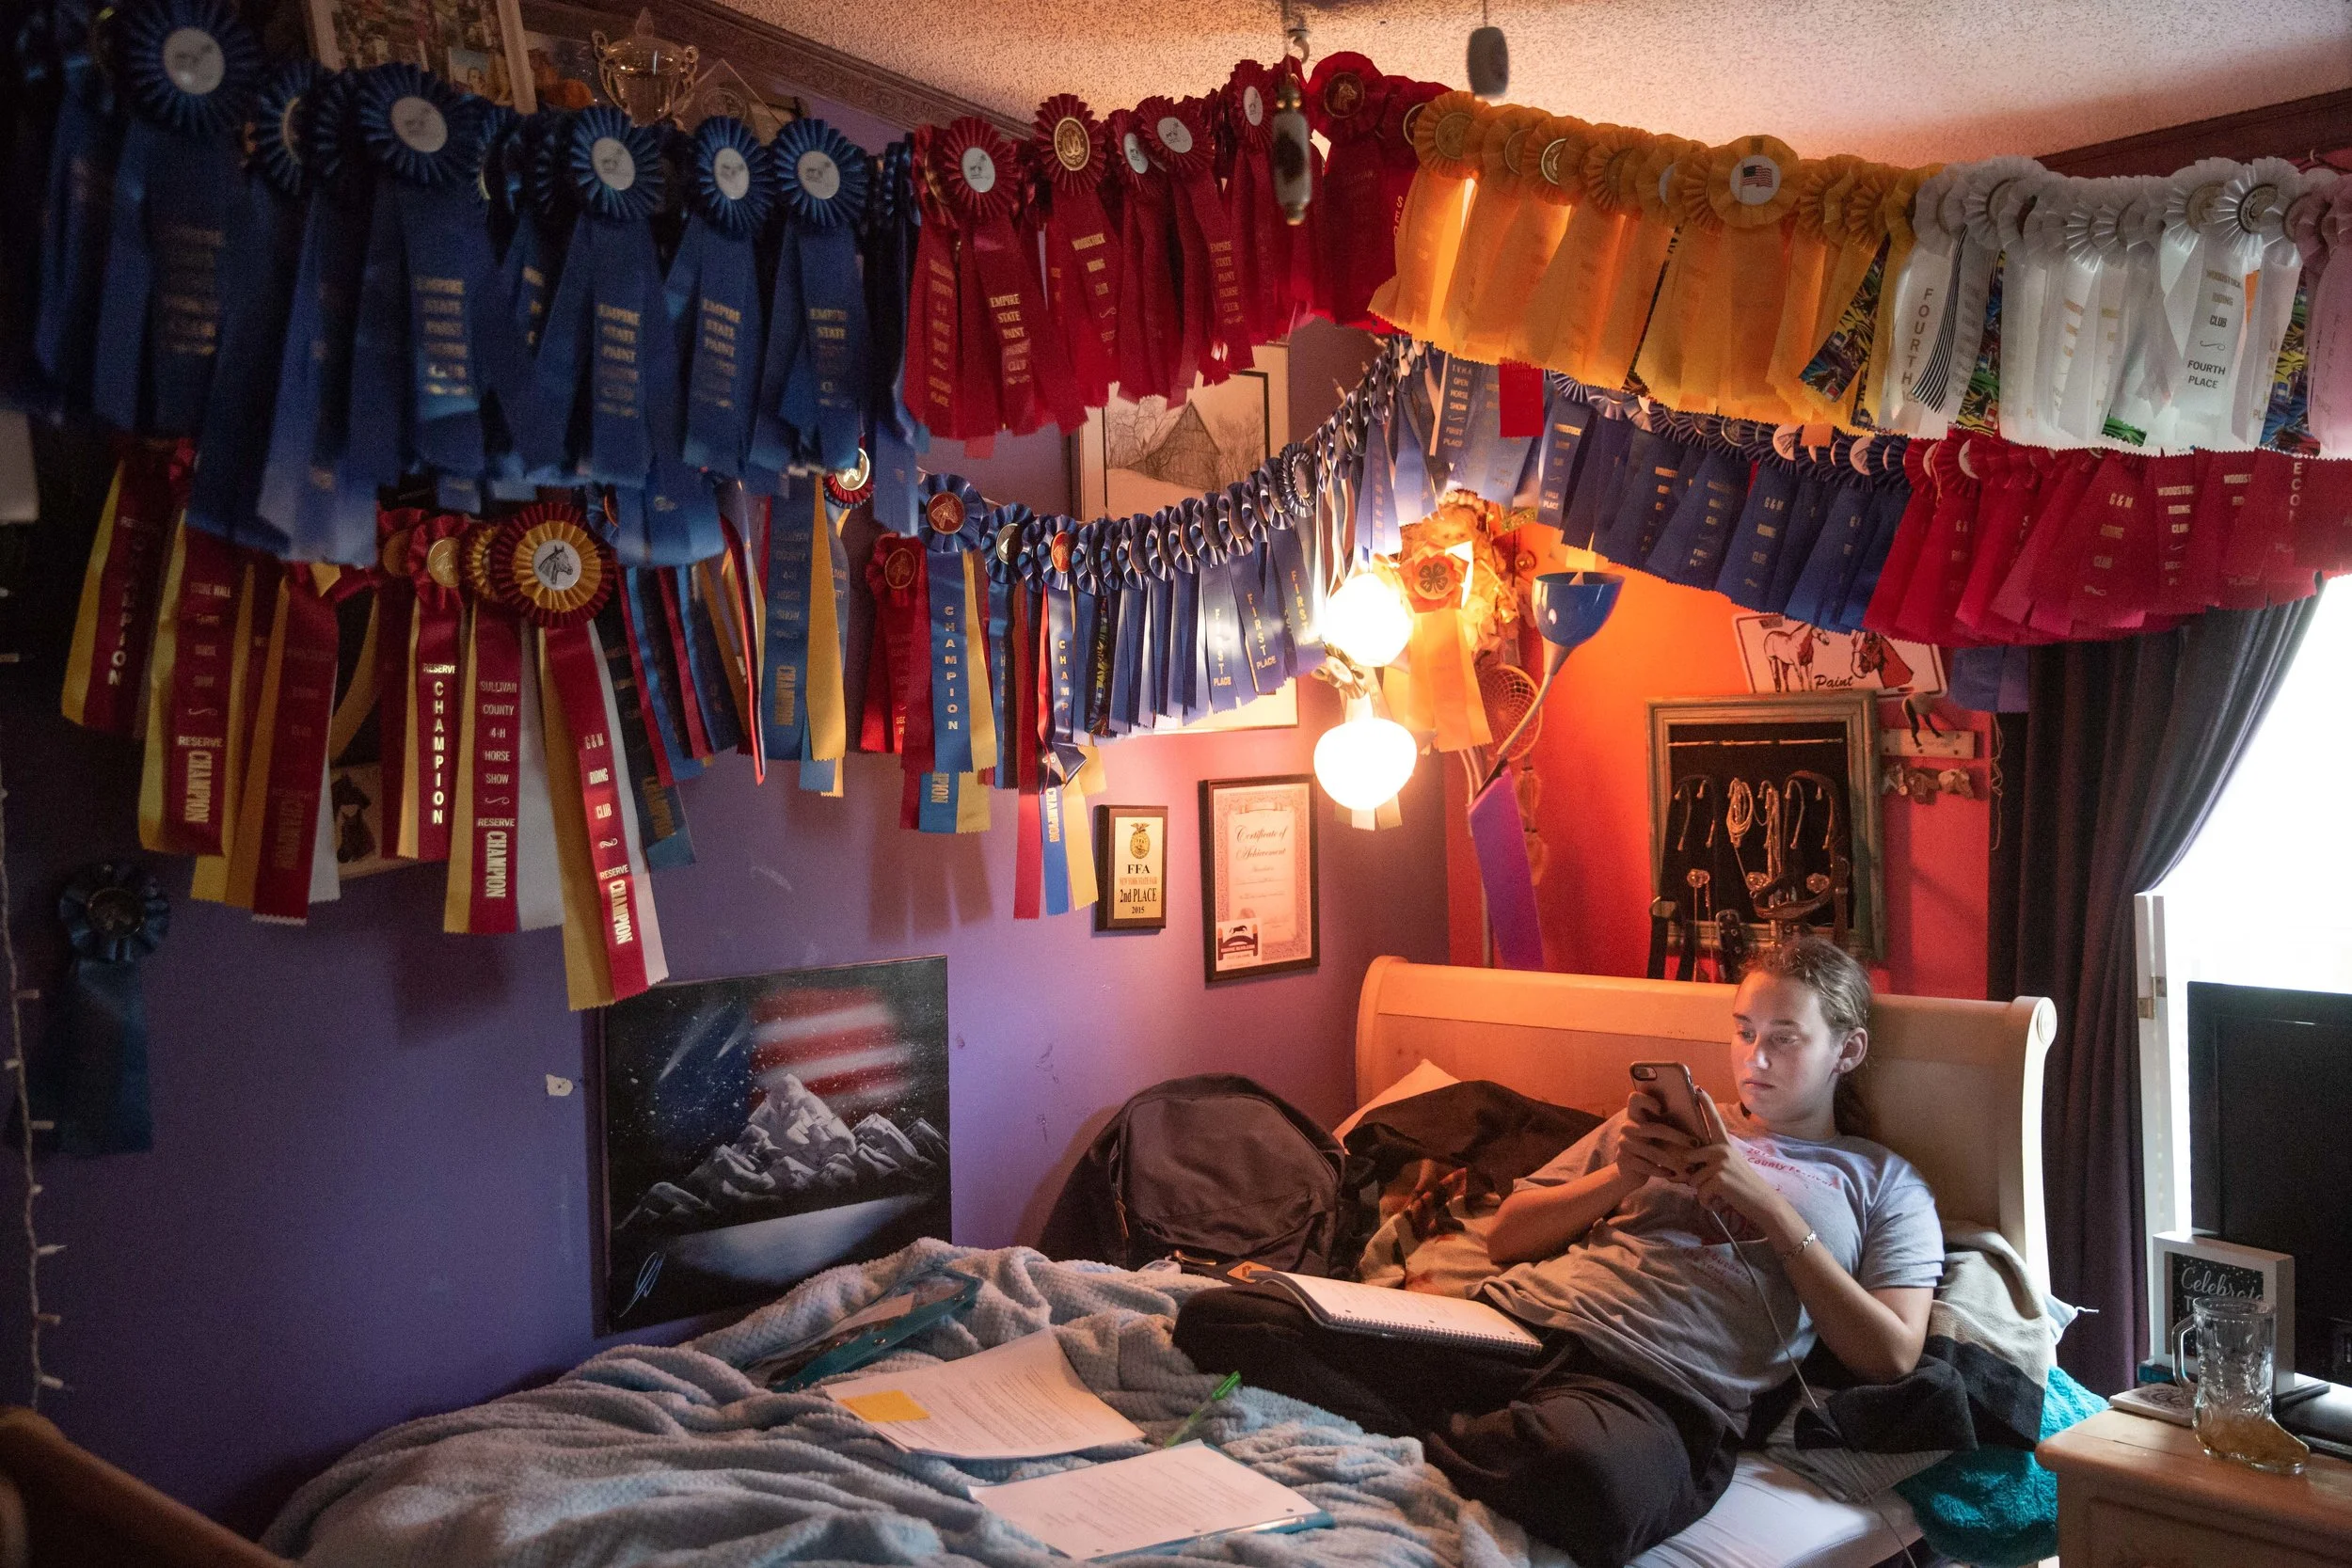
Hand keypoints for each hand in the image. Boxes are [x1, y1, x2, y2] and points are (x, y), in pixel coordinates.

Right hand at [1617, 1090, 1699, 1184]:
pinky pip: (1646, 1166)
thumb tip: (1695, 1103)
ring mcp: (1624, 1144)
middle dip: (1677, 1137)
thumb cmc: (1648, 1145)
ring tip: (1688, 1167)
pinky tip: (1672, 1174)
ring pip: (1652, 1151)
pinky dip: (1661, 1171)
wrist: (1628, 1171)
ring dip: (1672, 1160)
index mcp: (1634, 1114)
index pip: (1634, 1098)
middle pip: (1655, 1129)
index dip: (1647, 1101)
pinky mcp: (1624, 1160)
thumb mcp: (1653, 1130)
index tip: (1662, 1109)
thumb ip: (1664, 1120)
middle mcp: (1627, 1127)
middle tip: (1695, 1143)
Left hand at [1677, 1096, 1799, 1240]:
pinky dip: (1706, 1201)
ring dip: (1702, 1191)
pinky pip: (1699, 1192)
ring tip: (1720, 1194)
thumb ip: (1710, 1161)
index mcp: (1725, 1145)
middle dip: (1693, 1176)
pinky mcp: (1719, 1177)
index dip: (1706, 1105)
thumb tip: (1686, 1163)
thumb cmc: (1743, 1187)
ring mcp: (1720, 1162)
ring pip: (1692, 1179)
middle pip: (1688, 1158)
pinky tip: (1719, 1201)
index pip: (1714, 1121)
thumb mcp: (1728, 1168)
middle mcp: (1722, 1149)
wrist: (1763, 1203)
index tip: (1698, 1089)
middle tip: (1714, 1185)